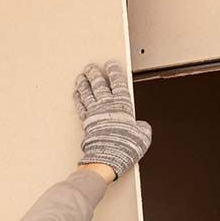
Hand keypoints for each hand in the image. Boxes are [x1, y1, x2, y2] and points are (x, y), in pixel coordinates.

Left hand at [73, 62, 151, 178]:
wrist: (108, 156)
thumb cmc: (125, 146)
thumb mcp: (143, 137)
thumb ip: (142, 128)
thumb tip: (142, 127)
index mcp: (122, 105)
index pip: (118, 83)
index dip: (114, 72)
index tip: (110, 64)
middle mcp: (107, 105)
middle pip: (99, 84)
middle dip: (95, 74)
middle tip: (91, 67)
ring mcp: (94, 112)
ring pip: (87, 92)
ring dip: (84, 83)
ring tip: (82, 76)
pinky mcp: (86, 121)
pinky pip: (81, 106)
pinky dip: (78, 99)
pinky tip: (76, 94)